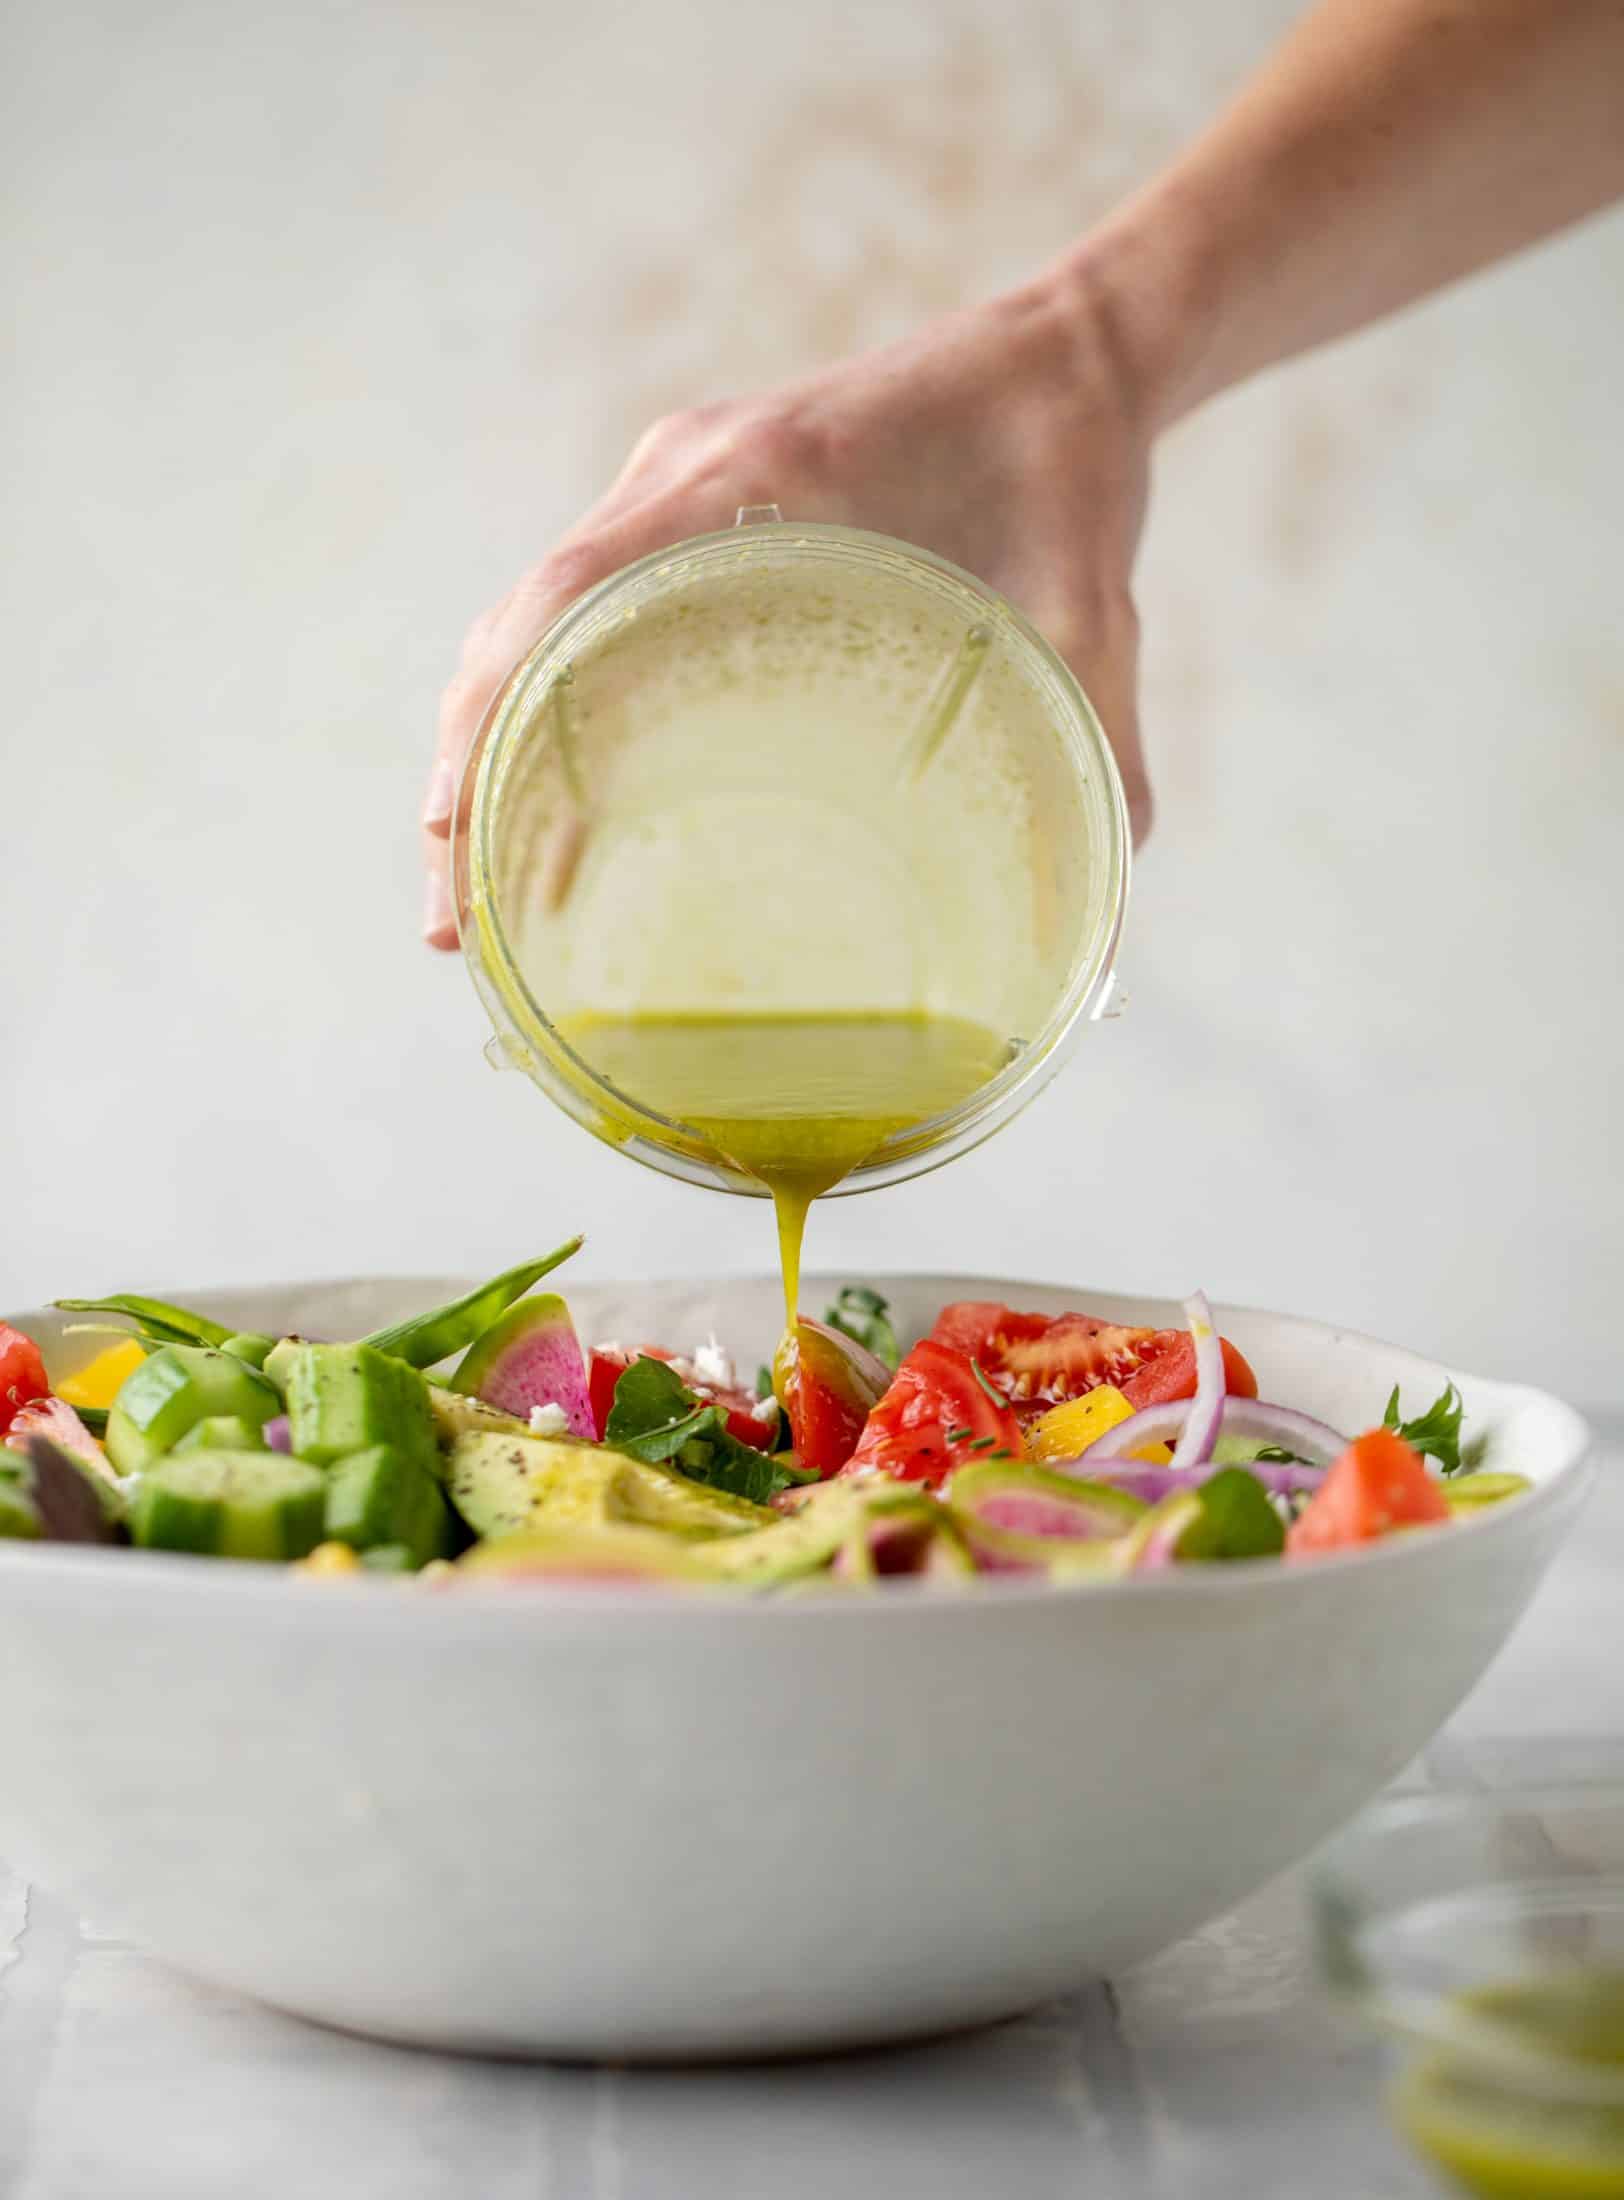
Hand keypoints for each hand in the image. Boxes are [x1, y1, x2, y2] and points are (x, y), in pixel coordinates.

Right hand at [421, 264, 1155, 946]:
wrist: (1066, 358)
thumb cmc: (1072, 470)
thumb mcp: (1096, 605)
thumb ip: (1102, 737)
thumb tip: (1107, 915)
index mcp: (760, 472)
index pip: (572, 587)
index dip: (500, 713)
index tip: (458, 831)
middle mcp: (688, 473)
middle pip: (520, 624)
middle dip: (470, 772)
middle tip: (460, 930)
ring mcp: (677, 489)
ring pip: (531, 623)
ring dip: (488, 749)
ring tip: (476, 894)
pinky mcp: (692, 511)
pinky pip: (582, 612)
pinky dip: (540, 707)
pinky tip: (542, 805)